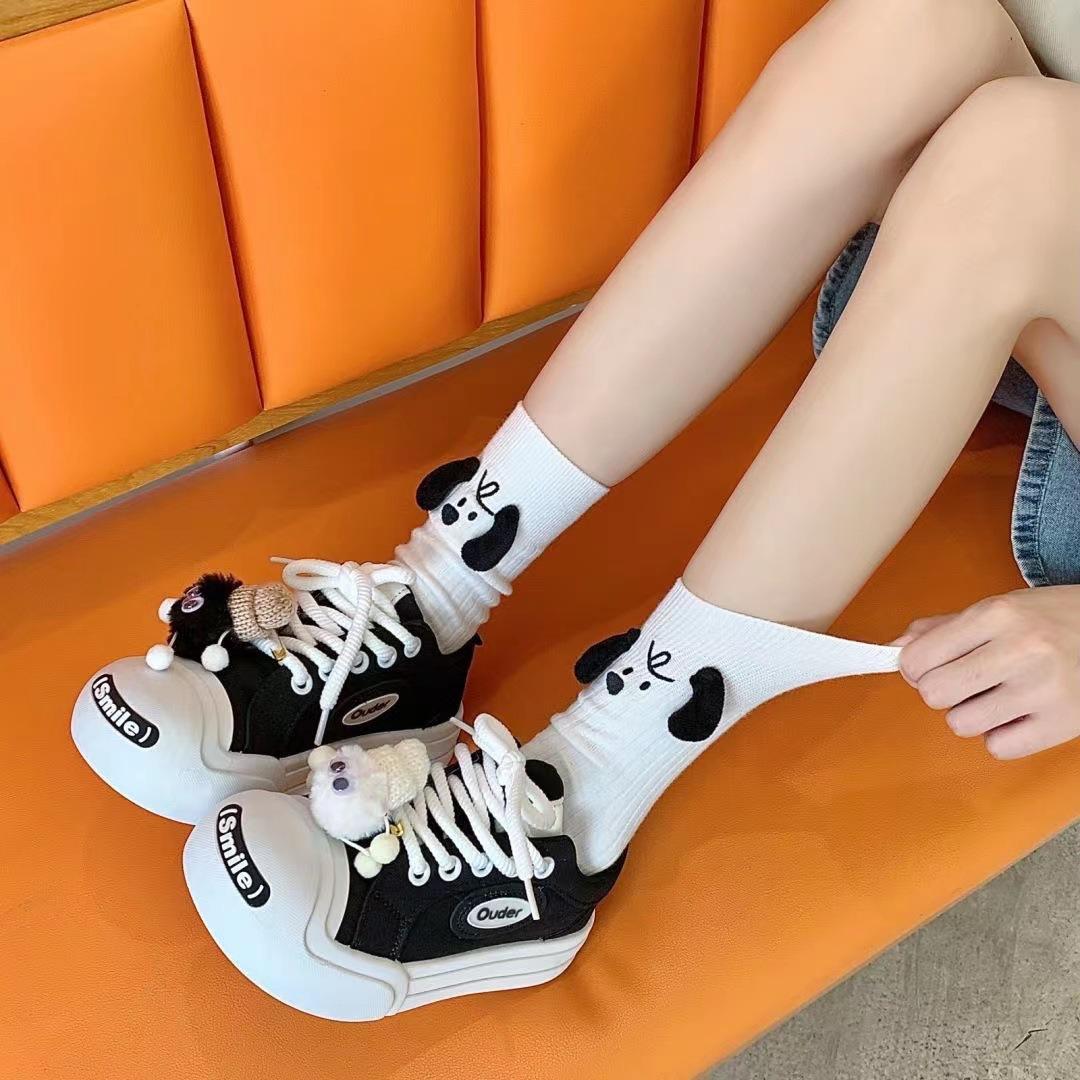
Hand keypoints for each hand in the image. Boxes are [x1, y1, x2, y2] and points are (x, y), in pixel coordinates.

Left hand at [896, 586, 1079, 759]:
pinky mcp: (1063, 723)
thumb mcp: (997, 609)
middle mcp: (1020, 649)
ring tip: (996, 696)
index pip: (918, 658)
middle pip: (934, 693)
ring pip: (961, 724)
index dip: (914, 668)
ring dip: (970, 714)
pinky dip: (1002, 736)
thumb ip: (942, 629)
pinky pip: (998, 747)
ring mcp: (1044, 689)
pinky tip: (1019, 714)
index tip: (928, 667)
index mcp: (997, 614)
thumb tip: (896, 650)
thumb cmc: (1050, 620)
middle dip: (940, 690)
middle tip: (964, 682)